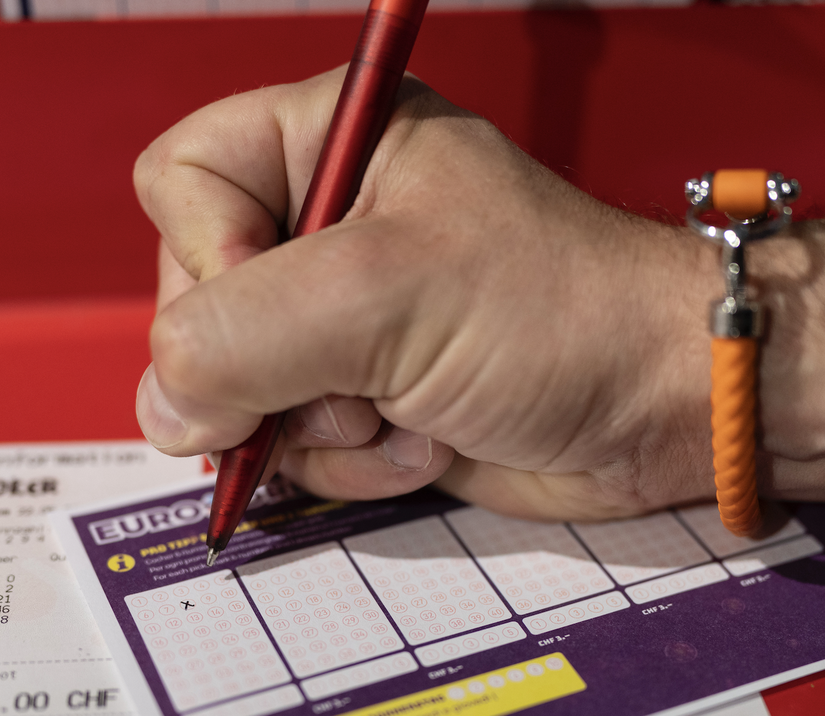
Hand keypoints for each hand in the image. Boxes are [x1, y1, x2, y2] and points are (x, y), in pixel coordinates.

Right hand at [132, 68, 824, 520]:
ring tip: (399, 416)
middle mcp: (325, 225)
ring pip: (234, 391)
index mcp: (330, 142)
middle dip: (268, 368)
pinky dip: (347, 464)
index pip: (182, 184)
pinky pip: (290, 445)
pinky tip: (422, 446)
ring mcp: (342, 322)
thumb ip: (239, 336)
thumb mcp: (383, 295)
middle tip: (353, 382)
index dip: (205, 258)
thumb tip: (165, 407)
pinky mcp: (364, 399)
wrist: (659, 407)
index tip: (285, 311)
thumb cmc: (553, 316)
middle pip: (195, 300)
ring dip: (314, 429)